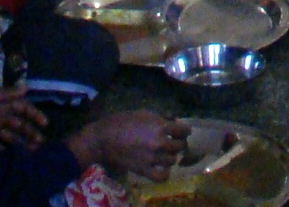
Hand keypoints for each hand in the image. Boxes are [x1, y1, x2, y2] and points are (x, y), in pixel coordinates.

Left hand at [0, 86, 44, 149]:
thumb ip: (7, 94)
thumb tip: (26, 88)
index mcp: (4, 103)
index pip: (23, 108)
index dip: (34, 115)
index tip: (45, 124)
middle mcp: (1, 115)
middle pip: (19, 124)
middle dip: (30, 132)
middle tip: (40, 142)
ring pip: (10, 135)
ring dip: (20, 142)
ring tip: (30, 150)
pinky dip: (2, 148)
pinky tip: (10, 154)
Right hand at [71, 112, 193, 181]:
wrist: (104, 139)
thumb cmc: (123, 121)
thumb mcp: (144, 113)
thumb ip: (161, 118)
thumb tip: (173, 122)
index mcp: (160, 127)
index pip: (184, 131)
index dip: (185, 130)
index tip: (182, 130)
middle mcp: (159, 144)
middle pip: (180, 146)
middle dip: (179, 142)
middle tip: (174, 141)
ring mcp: (152, 159)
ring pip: (173, 161)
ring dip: (171, 156)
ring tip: (166, 153)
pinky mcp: (143, 170)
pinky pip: (162, 176)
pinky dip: (165, 173)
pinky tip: (162, 167)